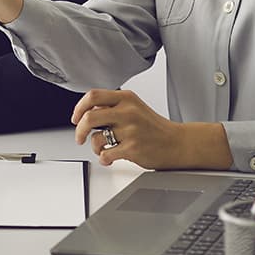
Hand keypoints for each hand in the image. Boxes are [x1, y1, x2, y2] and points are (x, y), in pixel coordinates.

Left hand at [71, 89, 232, 169]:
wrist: (179, 143)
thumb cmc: (154, 127)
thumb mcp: (134, 107)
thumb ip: (112, 107)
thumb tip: (86, 113)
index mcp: (126, 98)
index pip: (92, 96)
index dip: (79, 108)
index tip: (75, 118)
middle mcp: (128, 112)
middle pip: (89, 117)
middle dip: (79, 130)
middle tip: (80, 137)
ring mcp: (130, 130)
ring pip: (96, 139)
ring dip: (95, 147)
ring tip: (103, 149)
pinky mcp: (133, 148)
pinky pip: (107, 154)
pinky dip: (104, 158)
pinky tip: (110, 157)